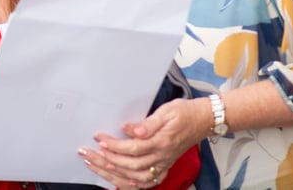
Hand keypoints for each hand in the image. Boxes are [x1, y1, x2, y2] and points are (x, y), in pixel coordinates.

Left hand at [78, 98, 206, 187]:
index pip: (133, 148)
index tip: (99, 138)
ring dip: (112, 172)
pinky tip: (115, 180)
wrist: (203, 121)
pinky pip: (144, 183)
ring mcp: (163, 165)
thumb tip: (129, 129)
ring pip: (134, 177)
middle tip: (89, 152)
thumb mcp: (167, 111)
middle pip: (130, 165)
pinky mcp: (163, 168)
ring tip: (95, 164)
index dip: (114, 144)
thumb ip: (148, 123)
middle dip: (106, 160)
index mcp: (162, 142)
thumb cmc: (184, 113)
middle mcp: (162, 157)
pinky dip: (128, 184)